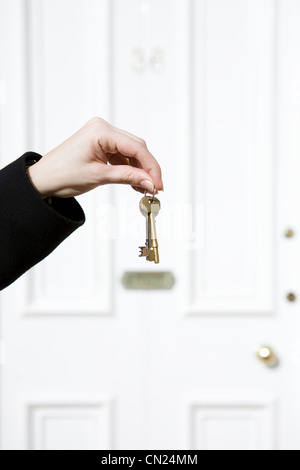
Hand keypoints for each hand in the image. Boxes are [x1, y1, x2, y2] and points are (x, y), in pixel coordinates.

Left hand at [27, 117, 163, 198]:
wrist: (43, 179)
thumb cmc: (62, 174)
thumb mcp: (99, 177)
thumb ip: (127, 177)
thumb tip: (150, 182)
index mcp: (100, 131)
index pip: (136, 147)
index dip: (151, 167)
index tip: (158, 184)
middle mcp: (102, 128)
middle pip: (136, 147)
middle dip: (147, 168)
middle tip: (155, 188)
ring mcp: (102, 135)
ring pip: (131, 152)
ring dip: (139, 170)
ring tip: (145, 189)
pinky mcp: (101, 144)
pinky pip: (122, 155)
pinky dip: (129, 169)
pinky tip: (135, 182)